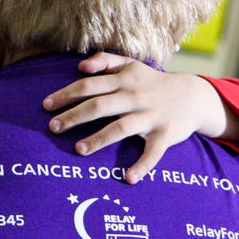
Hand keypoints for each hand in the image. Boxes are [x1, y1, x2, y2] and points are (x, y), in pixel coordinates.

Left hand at [43, 52, 231, 184]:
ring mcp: (150, 117)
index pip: (89, 85)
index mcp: (124, 79)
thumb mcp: (130, 64)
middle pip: (99, 106)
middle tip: (53, 127)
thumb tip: (80, 66)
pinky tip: (128, 178)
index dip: (66, 94)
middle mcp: (135, 97)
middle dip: (74, 117)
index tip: (46, 106)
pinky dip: (142, 166)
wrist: (192, 95)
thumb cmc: (151, 81)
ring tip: (78, 150)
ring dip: (99, 139)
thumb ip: (104, 60)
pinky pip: (153, 153)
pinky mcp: (165, 135)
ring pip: (121, 128)